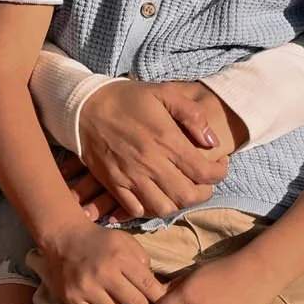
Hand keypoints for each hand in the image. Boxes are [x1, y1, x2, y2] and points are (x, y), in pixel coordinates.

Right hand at [36, 221, 168, 303]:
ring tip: (114, 291)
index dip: (159, 296)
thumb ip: (144, 262)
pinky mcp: (73, 298)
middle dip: (141, 302)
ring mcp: (86, 287)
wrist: (62, 237)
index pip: (149, 286)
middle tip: (139, 297)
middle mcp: (103, 273)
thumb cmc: (100, 241)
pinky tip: (98, 293)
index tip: (162, 300)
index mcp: (120, 256)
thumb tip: (158, 289)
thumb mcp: (126, 242)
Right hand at [76, 80, 236, 220]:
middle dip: (204, 193)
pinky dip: (151, 209)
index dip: (219, 173)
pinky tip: (156, 195)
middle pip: (188, 196)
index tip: (219, 165)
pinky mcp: (114, 184)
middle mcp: (150, 163)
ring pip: (165, 208)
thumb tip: (212, 142)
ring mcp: (131, 177)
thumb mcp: (164, 93)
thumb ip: (192, 115)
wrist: (83, 107)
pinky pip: (138, 210)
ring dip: (178, 203)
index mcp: (166, 140)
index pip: (204, 172)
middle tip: (204, 182)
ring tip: (181, 190)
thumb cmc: (127, 98)